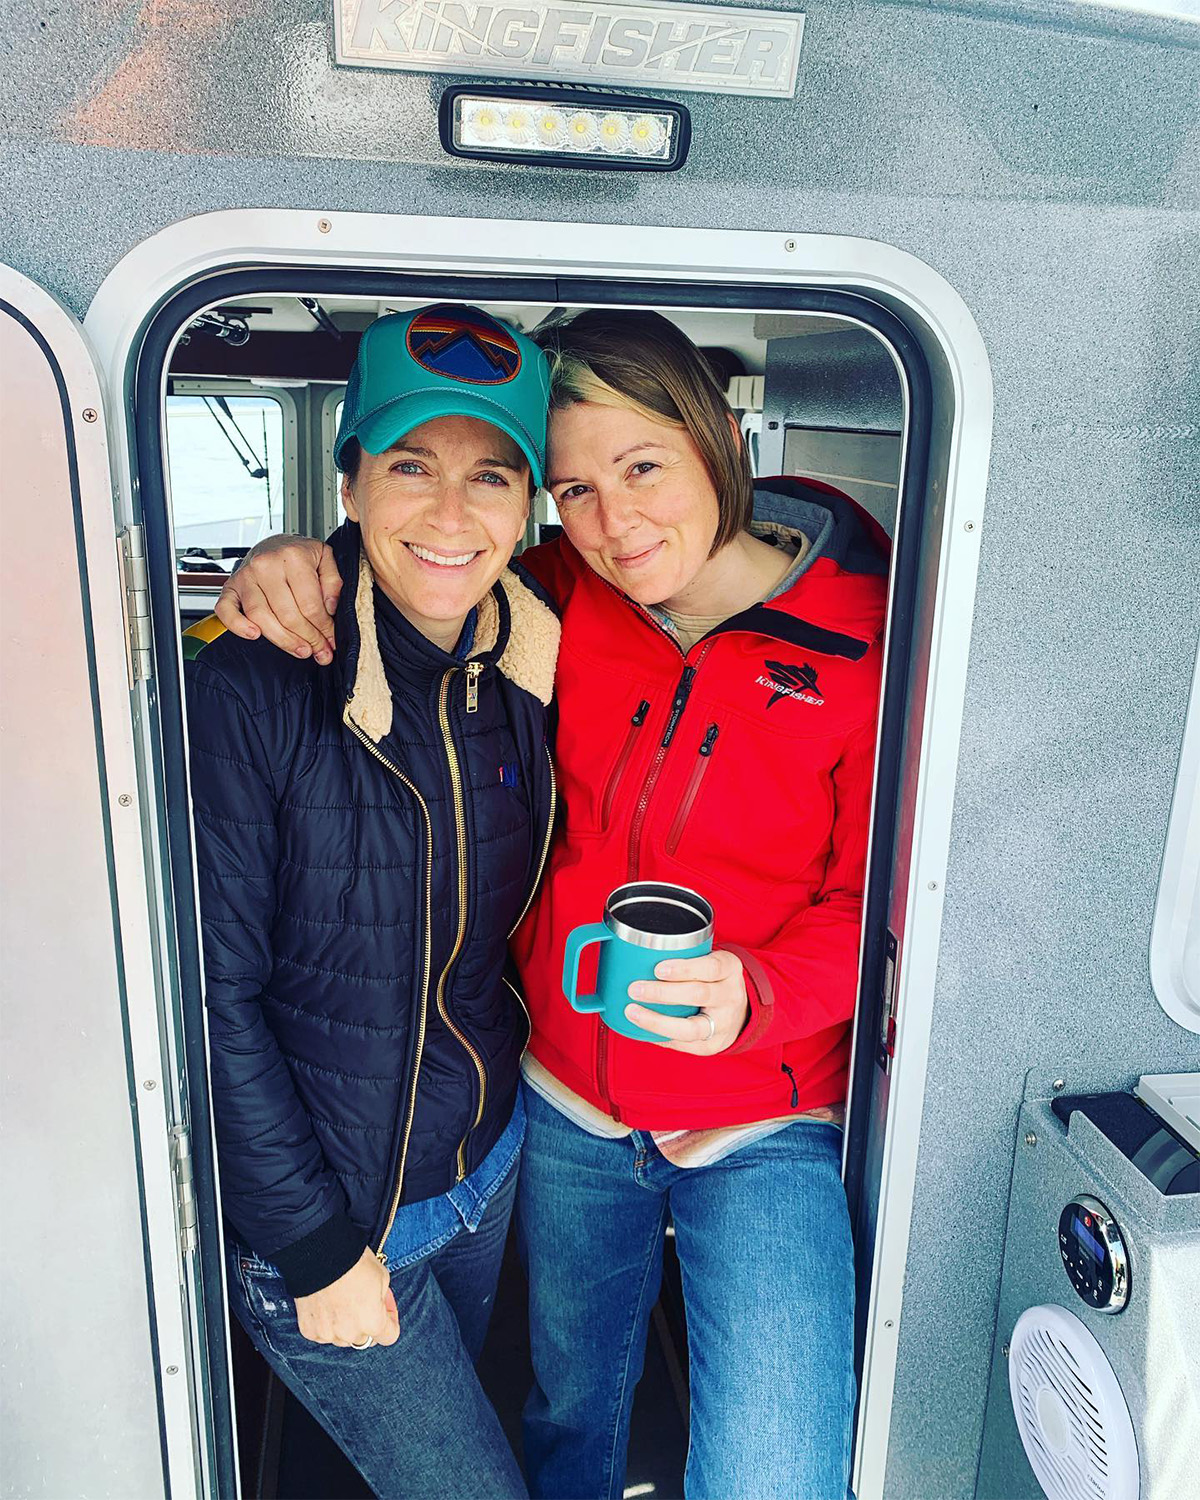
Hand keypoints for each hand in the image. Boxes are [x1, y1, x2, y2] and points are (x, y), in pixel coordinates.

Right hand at [215, 535, 343, 663]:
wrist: (272, 544)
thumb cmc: (298, 554)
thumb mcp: (325, 558)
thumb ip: (333, 582)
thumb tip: (330, 608)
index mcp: (292, 557)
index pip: (310, 604)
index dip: (323, 628)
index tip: (331, 640)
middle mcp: (266, 565)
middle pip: (287, 615)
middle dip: (307, 638)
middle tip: (320, 651)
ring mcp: (245, 577)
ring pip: (261, 617)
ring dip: (282, 640)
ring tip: (300, 650)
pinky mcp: (230, 587)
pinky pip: (226, 610)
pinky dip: (237, 626)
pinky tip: (254, 635)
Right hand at [294, 1248, 399, 1347]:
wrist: (320, 1254)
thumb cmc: (353, 1261)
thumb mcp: (382, 1276)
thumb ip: (382, 1299)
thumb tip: (378, 1304)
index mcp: (373, 1322)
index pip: (389, 1336)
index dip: (390, 1320)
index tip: (385, 1309)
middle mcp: (350, 1334)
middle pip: (364, 1337)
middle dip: (365, 1322)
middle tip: (362, 1300)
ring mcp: (327, 1334)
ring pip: (341, 1337)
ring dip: (344, 1325)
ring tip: (341, 1301)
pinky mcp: (308, 1330)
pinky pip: (321, 1333)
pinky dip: (324, 1323)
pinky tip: (325, 1304)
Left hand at [624, 949, 749, 1054]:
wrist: (740, 1012)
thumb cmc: (714, 981)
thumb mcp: (711, 960)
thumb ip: (686, 956)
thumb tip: (640, 954)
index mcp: (730, 969)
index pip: (710, 967)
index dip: (684, 969)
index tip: (658, 969)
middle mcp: (730, 997)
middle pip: (698, 995)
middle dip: (663, 993)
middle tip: (636, 989)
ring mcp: (724, 1024)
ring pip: (691, 1028)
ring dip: (658, 1021)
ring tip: (633, 1012)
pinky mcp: (713, 1045)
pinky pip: (684, 1044)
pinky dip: (661, 1036)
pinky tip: (643, 1029)